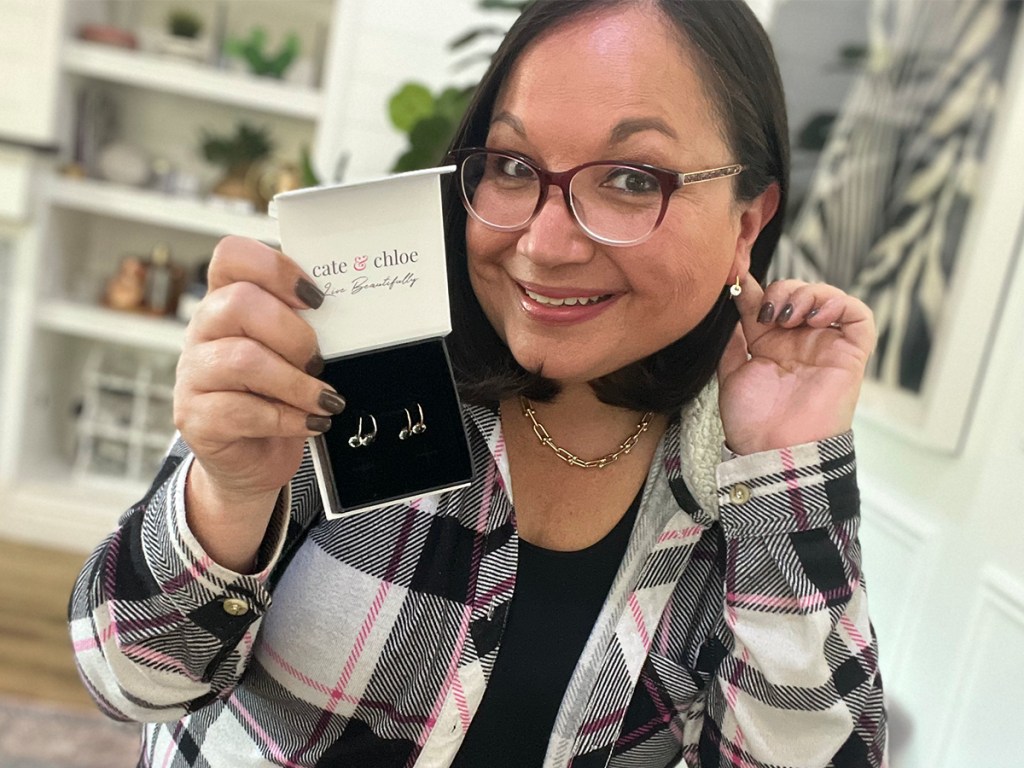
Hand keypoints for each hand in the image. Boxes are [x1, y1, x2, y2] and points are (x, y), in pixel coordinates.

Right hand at [173, 237, 342, 565]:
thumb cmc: (278, 395)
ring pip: (243, 360)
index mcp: (227, 300)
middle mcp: (203, 330)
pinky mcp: (195, 418)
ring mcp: (193, 374)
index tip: (315, 298)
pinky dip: (287, 418)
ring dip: (297, 383)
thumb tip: (348, 314)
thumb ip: (305, 325)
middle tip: (318, 360)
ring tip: (325, 399)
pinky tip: (309, 422)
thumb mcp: (293, 352)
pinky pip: (241, 411)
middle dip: (294, 334)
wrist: (253, 457)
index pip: (232, 255)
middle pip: (240, 303)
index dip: (276, 268)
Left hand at [716, 275, 875, 454]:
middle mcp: (799, 342)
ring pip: (828, 298)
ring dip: (808, 294)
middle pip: (799, 293)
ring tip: (790, 315)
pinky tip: (817, 315)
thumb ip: (734, 339)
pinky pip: (859, 318)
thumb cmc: (752, 421)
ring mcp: (826, 346)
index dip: (756, 287)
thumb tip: (736, 304)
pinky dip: (840, 304)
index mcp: (770, 345)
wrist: (773, 447)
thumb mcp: (731, 372)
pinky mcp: (851, 355)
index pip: (768, 302)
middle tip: (769, 311)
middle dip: (783, 290)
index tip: (738, 280)